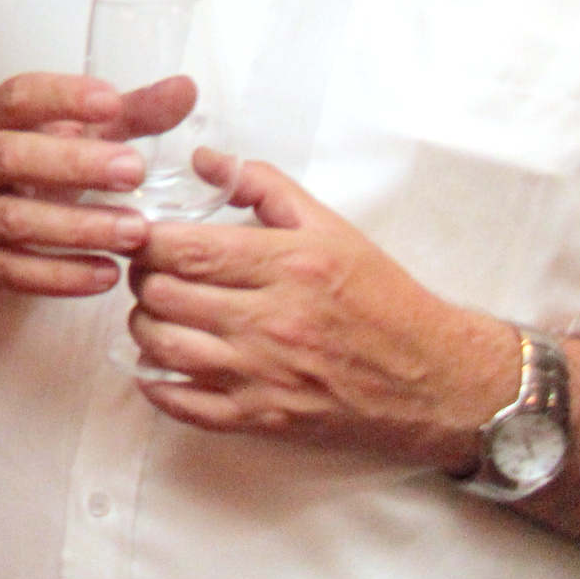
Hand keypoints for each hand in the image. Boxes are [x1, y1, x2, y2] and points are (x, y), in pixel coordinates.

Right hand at [0, 71, 190, 298]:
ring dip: (76, 226)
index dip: (60, 98)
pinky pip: (13, 271)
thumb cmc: (33, 166)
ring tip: (135, 232)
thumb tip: (186, 89)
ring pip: (12, 219)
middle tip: (135, 171)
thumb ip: (130, 113)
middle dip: (72, 164)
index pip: (18, 97)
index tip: (111, 101)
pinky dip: (61, 275)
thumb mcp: (72, 134)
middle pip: (10, 157)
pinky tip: (107, 274)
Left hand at [128, 155, 514, 467]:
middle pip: (164, 295)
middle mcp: (272, 321)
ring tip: (156, 312)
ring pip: (164, 347)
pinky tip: (157, 367)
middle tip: (149, 271)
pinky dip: (157, 385)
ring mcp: (265, 374)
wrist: (437, 380)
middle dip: (142, 278)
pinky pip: (186, 404)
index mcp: (288, 266)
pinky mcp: (265, 417)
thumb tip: (205, 161)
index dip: (145, 240)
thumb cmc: (384, 299)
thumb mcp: (331, 227)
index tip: (142, 235)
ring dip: (144, 326)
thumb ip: (264, 185)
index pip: (184, 250)